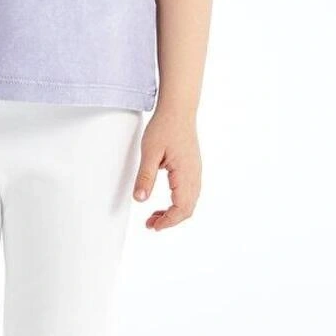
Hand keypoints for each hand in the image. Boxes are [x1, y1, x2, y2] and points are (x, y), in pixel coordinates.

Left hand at [133, 109, 200, 229]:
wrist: (179, 109)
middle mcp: (194, 175)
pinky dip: (178, 202)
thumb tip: (140, 199)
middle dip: (170, 220)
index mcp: (185, 173)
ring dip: (174, 212)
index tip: (153, 226)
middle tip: (150, 224)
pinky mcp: (192, 168)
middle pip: (188, 209)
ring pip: (190, 201)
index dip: (168, 221)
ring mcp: (195, 171)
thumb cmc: (165, 127)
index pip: (181, 207)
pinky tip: (165, 201)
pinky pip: (190, 192)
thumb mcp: (149, 152)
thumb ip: (145, 177)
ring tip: (155, 215)